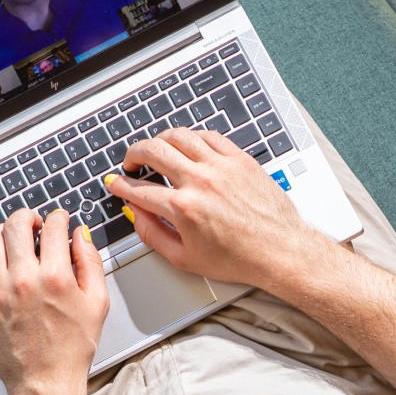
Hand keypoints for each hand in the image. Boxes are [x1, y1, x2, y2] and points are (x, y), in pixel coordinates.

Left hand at [0, 208, 108, 394]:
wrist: (44, 381)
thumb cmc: (72, 348)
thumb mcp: (97, 303)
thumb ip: (91, 262)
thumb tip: (81, 235)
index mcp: (56, 277)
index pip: (52, 227)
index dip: (58, 217)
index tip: (58, 219)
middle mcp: (24, 280)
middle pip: (17, 226)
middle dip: (28, 216)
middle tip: (33, 222)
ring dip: (4, 231)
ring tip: (14, 236)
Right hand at [105, 128, 330, 290]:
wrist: (279, 250)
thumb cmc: (239, 258)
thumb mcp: (185, 259)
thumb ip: (152, 235)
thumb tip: (136, 215)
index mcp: (184, 209)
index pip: (139, 189)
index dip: (121, 185)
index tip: (116, 183)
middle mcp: (201, 182)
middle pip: (153, 151)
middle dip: (133, 154)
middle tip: (131, 163)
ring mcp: (221, 166)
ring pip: (179, 136)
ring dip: (159, 140)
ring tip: (155, 150)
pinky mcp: (240, 159)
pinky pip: (208, 136)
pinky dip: (191, 138)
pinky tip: (187, 146)